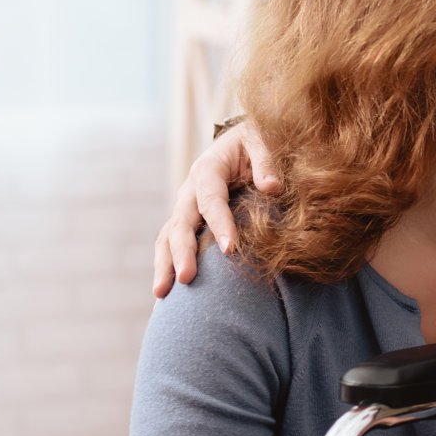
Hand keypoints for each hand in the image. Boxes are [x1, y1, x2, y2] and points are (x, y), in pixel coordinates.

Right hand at [151, 121, 280, 297]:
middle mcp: (190, 191)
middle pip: (181, 223)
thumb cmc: (256, 141)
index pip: (212, 200)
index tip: (230, 250)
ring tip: (162, 294)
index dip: (219, 224)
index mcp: (208, 169)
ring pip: (168, 237)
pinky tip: (164, 295)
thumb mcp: (262, 141)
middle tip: (187, 280)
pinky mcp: (187, 221)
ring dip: (164, 265)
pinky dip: (166, 266)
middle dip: (182, 252)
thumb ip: (266, 161)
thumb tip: (272, 187)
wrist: (241, 141)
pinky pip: (171, 244)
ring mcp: (185, 207)